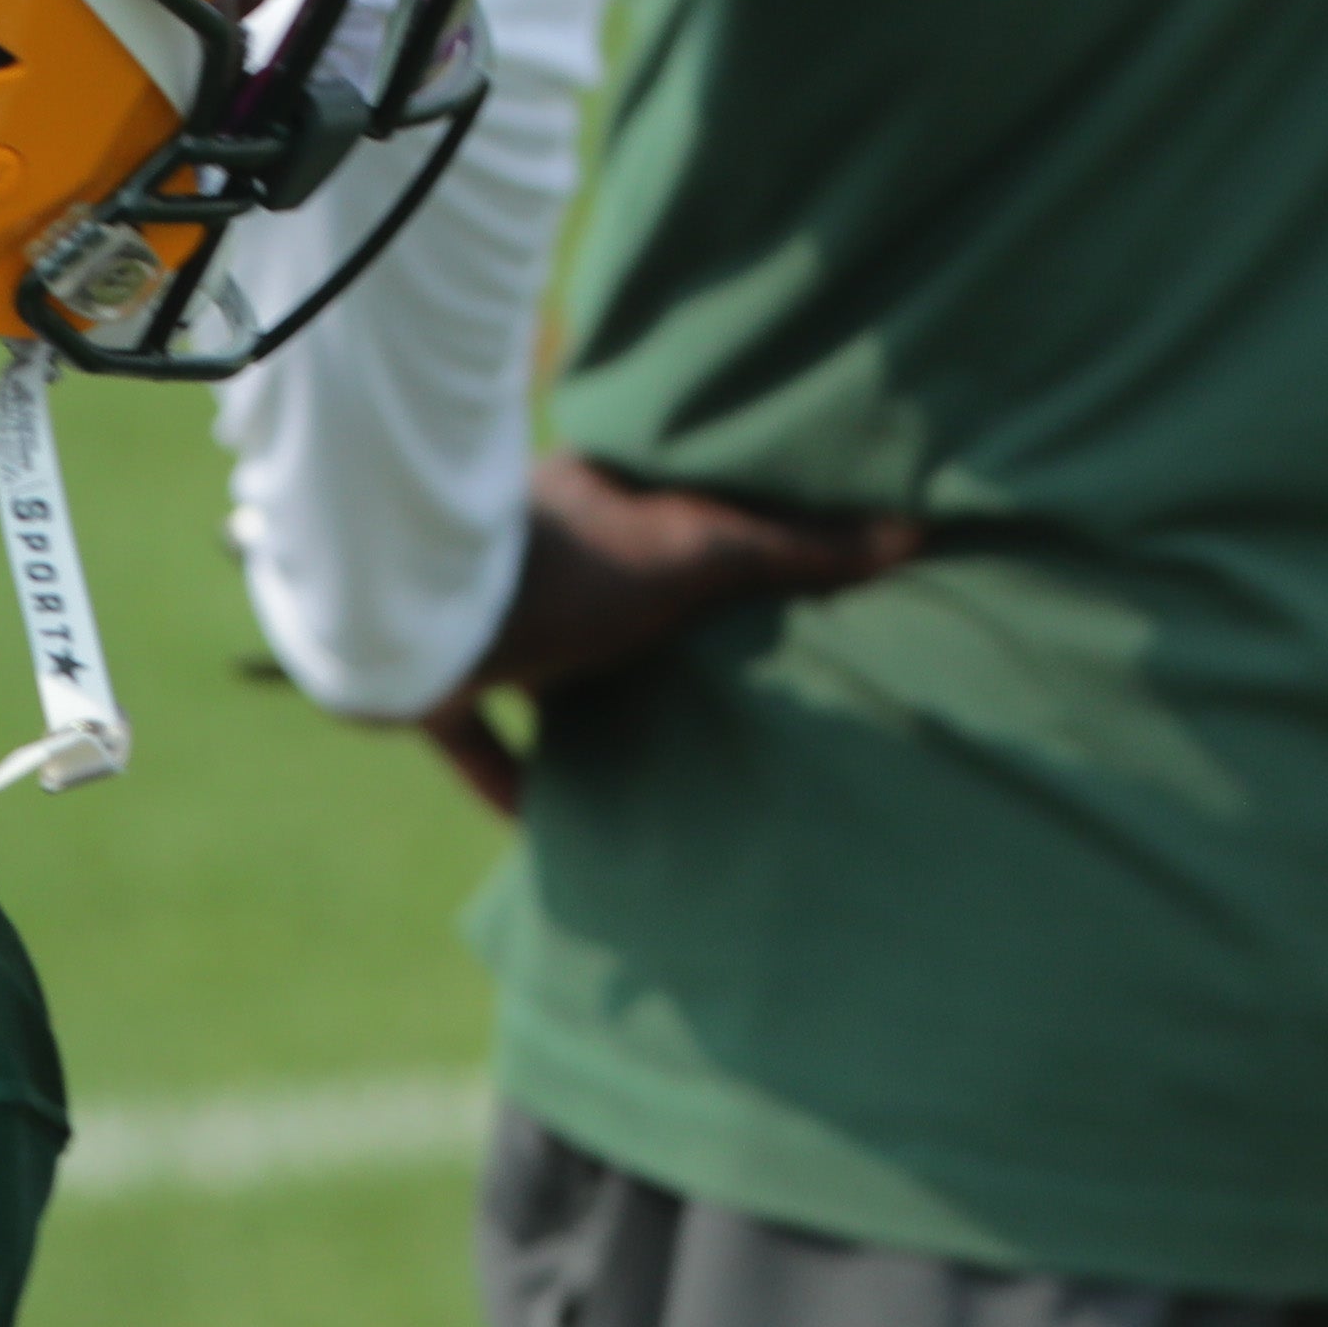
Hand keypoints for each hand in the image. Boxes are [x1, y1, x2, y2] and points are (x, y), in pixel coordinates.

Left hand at [417, 451, 918, 814]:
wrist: (412, 616)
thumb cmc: (563, 568)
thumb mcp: (697, 553)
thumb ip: (797, 551)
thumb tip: (915, 534)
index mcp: (585, 503)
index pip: (650, 508)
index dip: (694, 530)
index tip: (743, 567)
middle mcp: (525, 554)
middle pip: (598, 586)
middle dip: (641, 625)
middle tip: (705, 666)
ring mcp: (474, 620)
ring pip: (536, 659)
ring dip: (576, 698)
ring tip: (638, 739)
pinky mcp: (429, 687)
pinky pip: (475, 738)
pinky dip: (508, 777)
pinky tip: (541, 824)